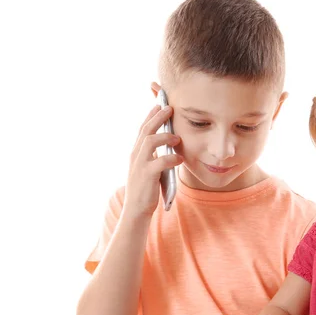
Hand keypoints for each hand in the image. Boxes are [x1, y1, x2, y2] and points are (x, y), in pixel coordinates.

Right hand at [123, 102, 182, 219]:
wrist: (136, 210)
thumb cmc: (146, 189)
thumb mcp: (150, 168)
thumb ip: (156, 156)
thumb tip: (169, 145)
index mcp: (136, 152)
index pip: (143, 129)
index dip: (151, 115)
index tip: (161, 104)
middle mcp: (135, 155)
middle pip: (146, 130)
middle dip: (158, 117)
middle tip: (170, 108)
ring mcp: (140, 165)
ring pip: (150, 141)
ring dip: (165, 136)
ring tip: (177, 138)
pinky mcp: (146, 176)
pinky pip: (159, 162)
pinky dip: (171, 159)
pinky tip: (180, 160)